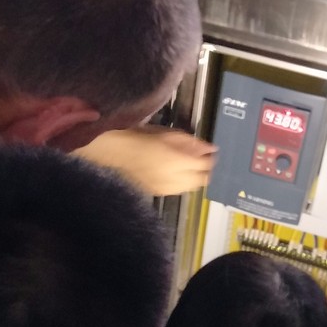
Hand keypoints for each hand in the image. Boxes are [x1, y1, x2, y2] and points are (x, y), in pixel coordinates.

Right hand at [79, 127, 216, 195]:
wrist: (115, 153)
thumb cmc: (138, 137)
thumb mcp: (167, 133)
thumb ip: (190, 142)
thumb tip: (209, 147)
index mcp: (178, 160)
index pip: (205, 164)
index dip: (211, 158)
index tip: (211, 152)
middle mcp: (174, 178)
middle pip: (201, 179)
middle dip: (205, 170)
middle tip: (203, 160)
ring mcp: (166, 187)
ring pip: (190, 187)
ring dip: (194, 178)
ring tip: (189, 167)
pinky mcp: (157, 193)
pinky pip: (177, 190)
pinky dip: (181, 183)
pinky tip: (176, 175)